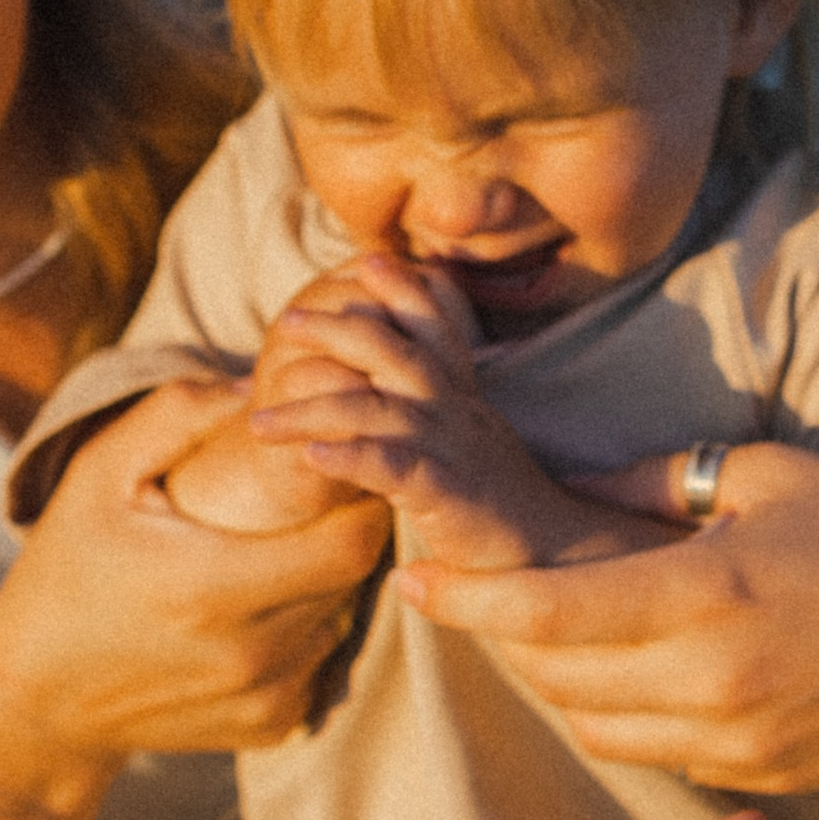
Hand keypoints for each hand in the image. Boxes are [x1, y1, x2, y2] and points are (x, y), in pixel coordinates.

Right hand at [0, 374, 389, 779]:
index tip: (342, 465)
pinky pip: (320, 660)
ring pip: (341, 618)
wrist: (38, 700)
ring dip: (326, 579)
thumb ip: (175, 415)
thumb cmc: (66, 569)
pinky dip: (306, 629)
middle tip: (318, 495)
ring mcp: (266, 697)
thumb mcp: (99, 475)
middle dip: (349, 529)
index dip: (361, 499)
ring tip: (281, 546)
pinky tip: (260, 606)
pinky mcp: (272, 726)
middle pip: (353, 577)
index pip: (349, 542)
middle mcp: (251, 652)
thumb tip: (257, 382)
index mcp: (213, 586)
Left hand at [251, 250, 663, 571]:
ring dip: (309, 409)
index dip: (403, 290)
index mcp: (462, 397)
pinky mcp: (446, 495)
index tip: (367, 262)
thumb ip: (437, 415)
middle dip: (336, 329)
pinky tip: (310, 458)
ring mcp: (451, 449)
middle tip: (287, 321)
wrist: (559, 557)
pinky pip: (391, 466)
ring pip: (373, 409)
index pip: (434, 326)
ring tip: (259, 423)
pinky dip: (348, 458)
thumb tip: (392, 400)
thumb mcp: (471, 445)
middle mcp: (456, 411)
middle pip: (392, 350)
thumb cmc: (502, 507)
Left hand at [395, 437, 818, 790]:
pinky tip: (629, 670)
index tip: (416, 584)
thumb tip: (569, 484)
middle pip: (557, 679)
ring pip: (597, 728)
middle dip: (506, 639)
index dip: (471, 602)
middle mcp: (716, 682)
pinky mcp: (766, 775)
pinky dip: (624, 715)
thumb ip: (656, 485)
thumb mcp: (768, 476)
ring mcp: (742, 741)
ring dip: (559, 685)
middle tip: (474, 596)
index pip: (551, 613)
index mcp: (709, 596)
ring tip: (545, 634)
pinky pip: (659, 752)